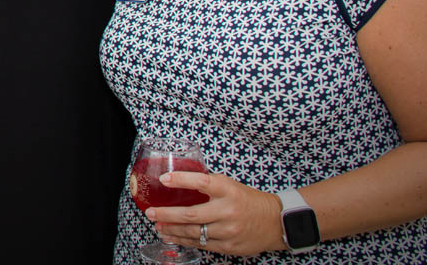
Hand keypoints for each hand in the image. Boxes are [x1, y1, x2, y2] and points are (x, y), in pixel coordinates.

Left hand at [146, 170, 285, 255]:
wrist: (276, 222)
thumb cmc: (248, 200)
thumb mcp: (230, 185)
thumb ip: (208, 185)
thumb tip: (178, 181)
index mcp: (228, 190)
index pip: (202, 182)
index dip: (181, 180)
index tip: (164, 179)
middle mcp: (227, 210)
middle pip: (190, 214)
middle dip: (166, 214)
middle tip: (150, 212)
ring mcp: (228, 231)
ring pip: (193, 232)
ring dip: (171, 230)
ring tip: (157, 225)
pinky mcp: (229, 246)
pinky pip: (202, 244)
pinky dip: (184, 240)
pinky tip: (172, 236)